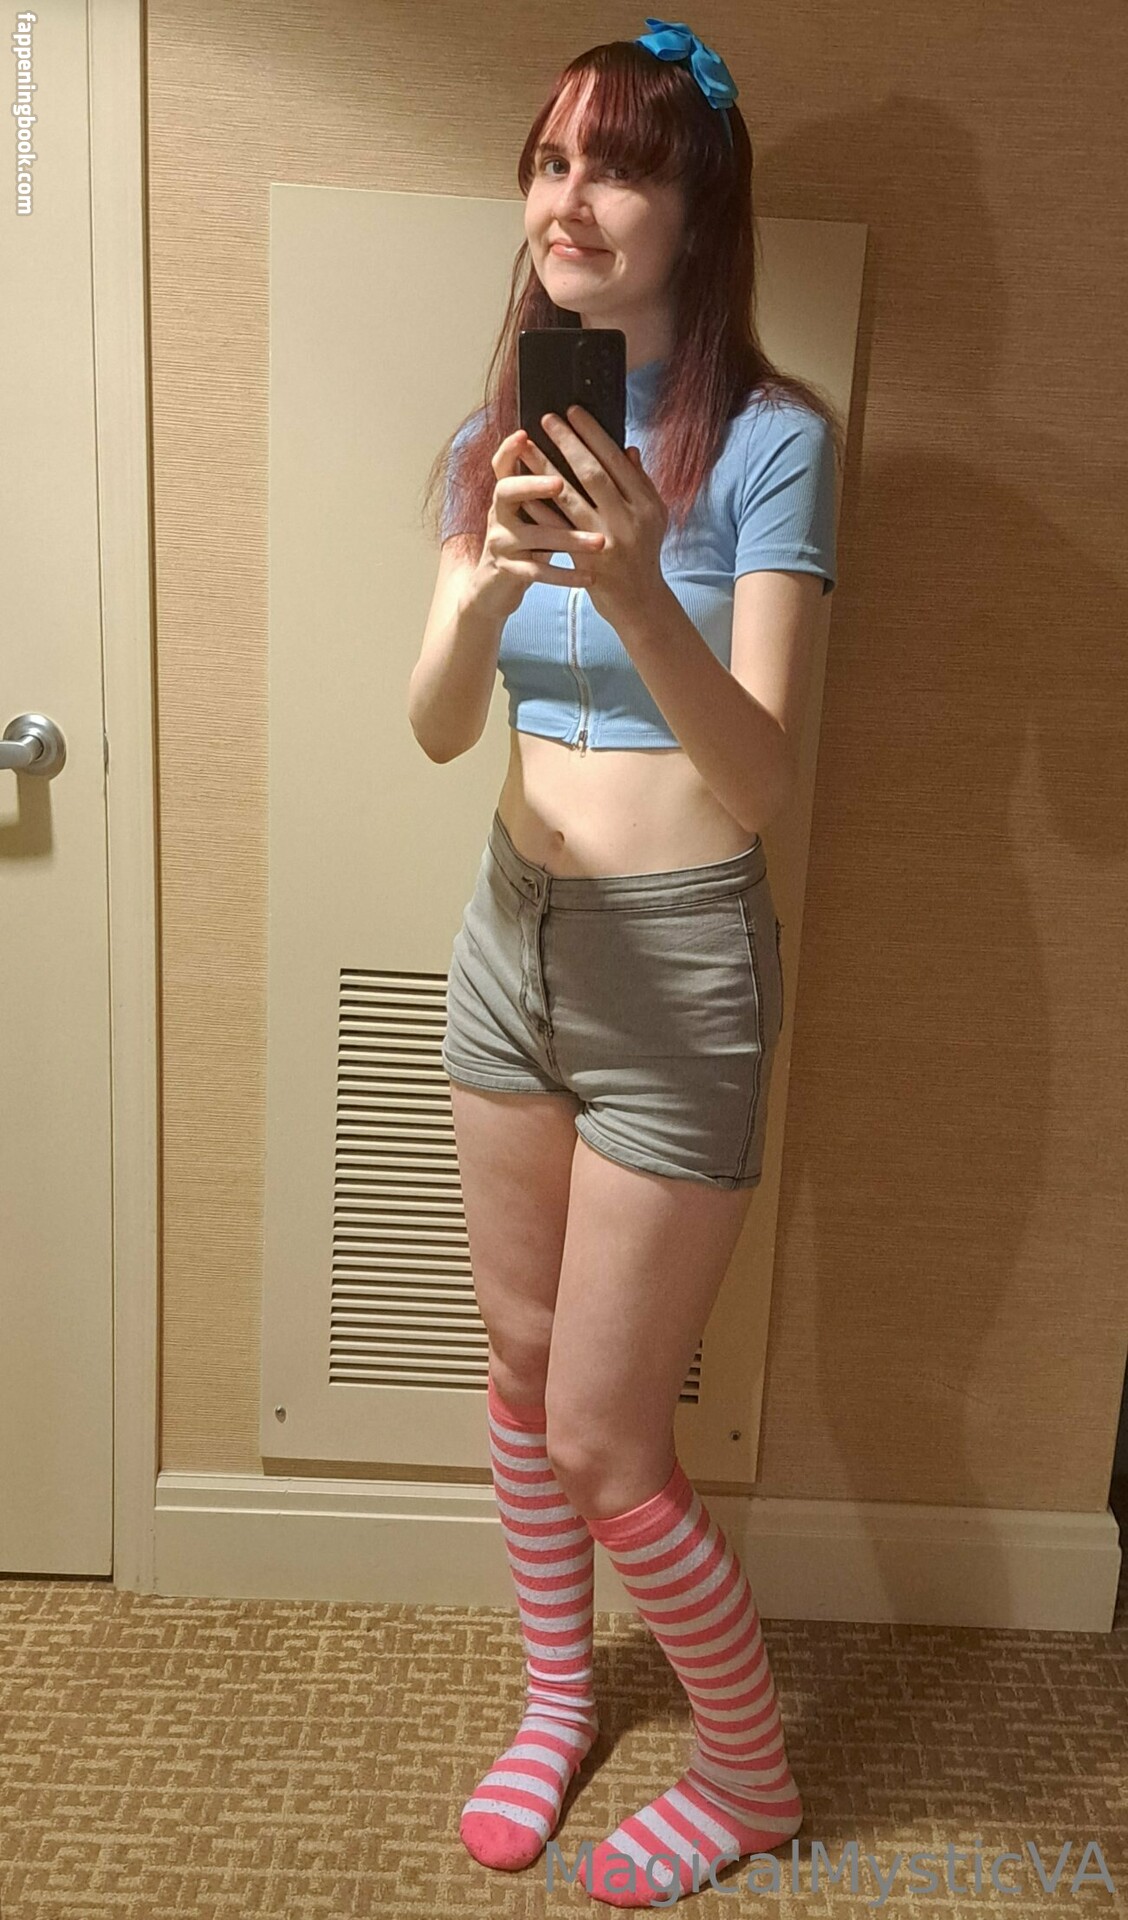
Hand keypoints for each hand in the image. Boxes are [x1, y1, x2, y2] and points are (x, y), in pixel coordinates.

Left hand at [523, 406, 668, 626]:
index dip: (593, 434)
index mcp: (645, 504)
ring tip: (525, 447)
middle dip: (568, 443)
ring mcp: (604, 541)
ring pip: (569, 498)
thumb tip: (628, 449)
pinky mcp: (584, 560)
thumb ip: (641, 483)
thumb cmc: (645, 553)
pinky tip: (521, 490)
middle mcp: (626, 519)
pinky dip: (538, 508)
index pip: (616, 460)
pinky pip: (555, 529)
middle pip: (592, 473)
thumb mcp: (654, 516)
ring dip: (544, 470)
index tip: (574, 412)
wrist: (640, 602)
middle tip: (546, 419)